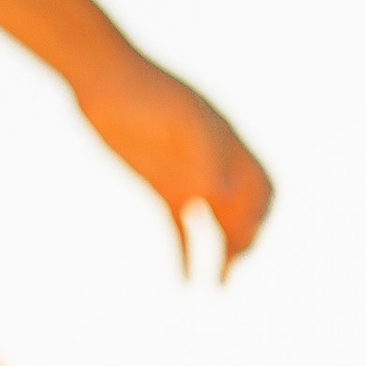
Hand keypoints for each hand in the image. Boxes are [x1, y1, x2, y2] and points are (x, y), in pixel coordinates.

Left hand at [73, 46, 272, 274]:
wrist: (103, 77)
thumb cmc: (145, 92)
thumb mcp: (180, 120)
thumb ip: (205, 155)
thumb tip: (224, 196)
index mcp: (229, 146)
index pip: (261, 188)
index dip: (261, 214)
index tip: (245, 235)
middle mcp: (214, 164)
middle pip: (243, 212)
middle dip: (243, 242)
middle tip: (230, 269)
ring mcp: (189, 176)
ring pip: (215, 224)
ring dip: (221, 255)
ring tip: (219, 287)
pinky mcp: (162, 186)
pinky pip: (180, 227)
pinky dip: (185, 255)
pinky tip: (184, 281)